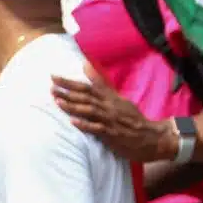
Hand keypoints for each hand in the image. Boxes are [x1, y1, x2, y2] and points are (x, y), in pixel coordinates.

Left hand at [51, 72, 174, 162]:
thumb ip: (100, 83)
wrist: (151, 136)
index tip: (53, 77)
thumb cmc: (131, 118)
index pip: (87, 86)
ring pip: (90, 111)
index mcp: (109, 98)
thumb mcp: (117, 98)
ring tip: (58, 102)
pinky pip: (98, 128)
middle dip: (67, 92)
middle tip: (51, 87)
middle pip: (86, 97)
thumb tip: (85, 65)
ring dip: (74, 106)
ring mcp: (111, 120)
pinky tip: (73, 122)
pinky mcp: (112, 134)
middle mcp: (109, 107)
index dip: (70, 82)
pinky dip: (85, 125)